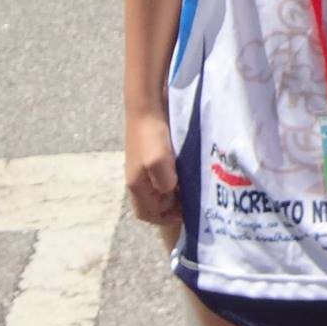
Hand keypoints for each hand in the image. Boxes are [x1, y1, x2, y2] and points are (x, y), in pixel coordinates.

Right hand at [124, 108, 179, 224]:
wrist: (146, 108)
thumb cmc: (152, 136)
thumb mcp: (159, 163)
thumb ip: (165, 183)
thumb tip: (171, 193)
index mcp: (136, 186)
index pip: (147, 214)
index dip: (165, 218)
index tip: (185, 212)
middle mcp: (136, 180)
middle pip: (151, 205)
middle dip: (169, 208)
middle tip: (190, 202)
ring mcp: (141, 169)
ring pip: (156, 192)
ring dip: (171, 195)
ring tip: (189, 190)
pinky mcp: (149, 158)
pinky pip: (159, 178)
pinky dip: (171, 182)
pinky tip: (184, 175)